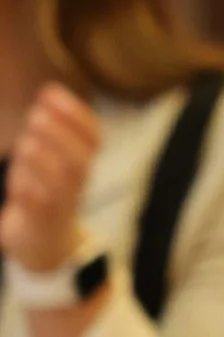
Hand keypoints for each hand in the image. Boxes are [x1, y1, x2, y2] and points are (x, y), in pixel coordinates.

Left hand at [1, 85, 102, 272]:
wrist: (43, 243)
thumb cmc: (43, 191)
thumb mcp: (50, 157)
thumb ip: (50, 129)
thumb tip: (47, 92)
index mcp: (81, 163)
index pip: (93, 136)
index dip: (76, 114)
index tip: (49, 92)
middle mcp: (76, 183)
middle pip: (81, 159)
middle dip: (59, 133)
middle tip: (36, 114)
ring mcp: (60, 204)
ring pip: (62, 181)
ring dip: (44, 158)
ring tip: (25, 143)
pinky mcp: (40, 222)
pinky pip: (39, 206)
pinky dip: (29, 189)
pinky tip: (18, 180)